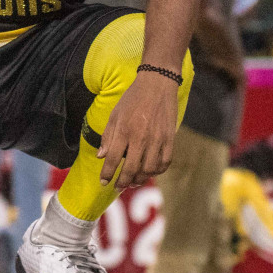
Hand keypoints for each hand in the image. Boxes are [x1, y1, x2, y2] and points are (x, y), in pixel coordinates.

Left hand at [98, 71, 179, 189]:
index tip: (103, 182)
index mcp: (124, 131)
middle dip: (122, 182)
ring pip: (149, 169)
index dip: (107, 174)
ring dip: (140, 179)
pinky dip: (158, 171)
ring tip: (134, 181)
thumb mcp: (115, 114)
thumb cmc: (132, 99)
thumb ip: (108, 136)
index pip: (112, 160)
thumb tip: (101, 156)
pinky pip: (165, 162)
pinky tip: (151, 172)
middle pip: (131, 169)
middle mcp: (140, 138)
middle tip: (118, 187)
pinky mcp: (170, 139)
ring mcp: (157, 140)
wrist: (157, 84)